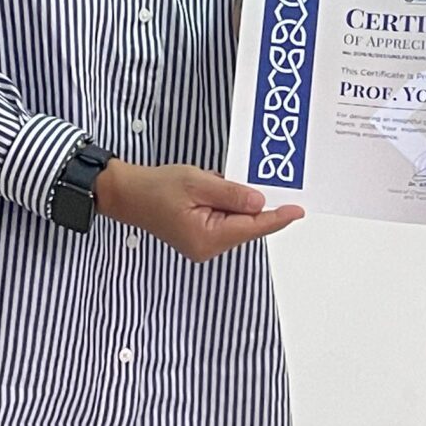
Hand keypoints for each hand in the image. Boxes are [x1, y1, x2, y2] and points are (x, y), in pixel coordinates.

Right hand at [95, 161, 302, 260]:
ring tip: (214, 182)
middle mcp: (208, 247)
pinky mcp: (200, 236)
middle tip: (260, 178)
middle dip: (254, 202)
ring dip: (236, 201)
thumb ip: (231, 194)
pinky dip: (226, 204)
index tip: (298, 209)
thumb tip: (260, 202)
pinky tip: (213, 187)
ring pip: (236, 222)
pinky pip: (225, 220)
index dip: (278, 217)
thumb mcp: (198, 183)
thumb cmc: (156, 188)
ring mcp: (204, 244)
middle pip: (247, 225)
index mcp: (208, 238)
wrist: (127, 194)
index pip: (253, 227)